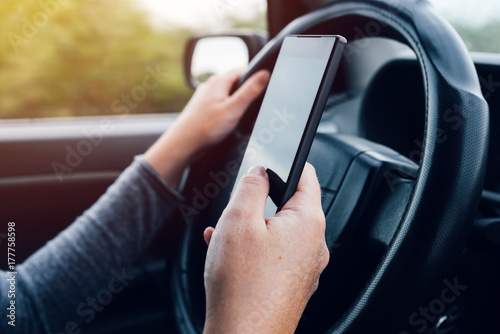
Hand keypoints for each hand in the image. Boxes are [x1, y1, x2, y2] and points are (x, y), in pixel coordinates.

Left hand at [145, 69, 269, 187]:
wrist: (183, 145)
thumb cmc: (205, 128)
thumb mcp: (233, 109)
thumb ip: (250, 91)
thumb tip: (264, 74)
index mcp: (218, 82)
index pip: (243, 70)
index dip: (256, 77)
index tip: (265, 87)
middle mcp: (210, 87)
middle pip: (236, 85)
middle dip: (248, 96)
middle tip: (254, 110)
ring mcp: (206, 98)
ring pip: (229, 97)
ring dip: (238, 107)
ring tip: (242, 121)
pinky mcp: (204, 110)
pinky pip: (222, 107)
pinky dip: (230, 114)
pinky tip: (230, 127)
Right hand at [203, 164, 328, 333]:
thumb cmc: (242, 286)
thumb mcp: (238, 221)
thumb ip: (251, 187)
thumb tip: (259, 172)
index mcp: (308, 223)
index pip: (307, 177)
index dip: (289, 162)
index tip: (277, 156)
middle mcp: (314, 246)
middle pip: (289, 206)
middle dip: (260, 202)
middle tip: (236, 208)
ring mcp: (305, 268)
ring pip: (278, 232)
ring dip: (251, 227)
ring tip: (225, 235)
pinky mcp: (293, 285)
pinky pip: (275, 256)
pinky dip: (254, 249)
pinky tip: (229, 254)